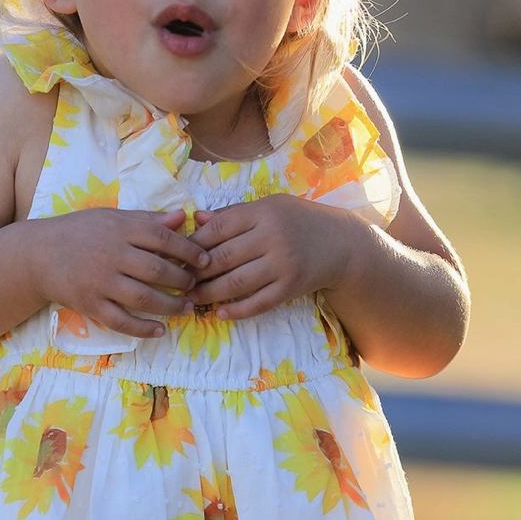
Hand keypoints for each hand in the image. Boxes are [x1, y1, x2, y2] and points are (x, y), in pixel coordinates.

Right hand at [36, 208, 210, 337]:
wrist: (38, 255)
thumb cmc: (79, 232)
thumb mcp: (111, 218)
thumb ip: (147, 220)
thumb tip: (182, 217)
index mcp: (119, 229)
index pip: (162, 239)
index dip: (188, 250)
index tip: (204, 260)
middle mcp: (111, 254)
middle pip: (156, 270)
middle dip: (182, 280)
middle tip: (196, 286)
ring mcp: (100, 281)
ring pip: (143, 297)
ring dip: (170, 306)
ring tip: (186, 308)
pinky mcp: (89, 304)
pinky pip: (121, 321)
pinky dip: (142, 328)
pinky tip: (159, 330)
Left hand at [189, 195, 352, 318]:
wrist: (341, 243)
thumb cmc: (299, 220)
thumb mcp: (269, 206)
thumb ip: (233, 214)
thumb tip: (197, 219)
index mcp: (263, 213)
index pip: (218, 229)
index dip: (193, 243)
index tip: (178, 254)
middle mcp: (272, 238)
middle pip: (223, 257)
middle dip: (196, 271)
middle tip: (179, 280)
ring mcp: (283, 265)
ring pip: (236, 283)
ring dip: (209, 293)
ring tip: (193, 297)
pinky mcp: (291, 287)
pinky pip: (258, 303)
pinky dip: (237, 310)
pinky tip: (221, 313)